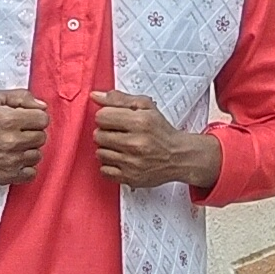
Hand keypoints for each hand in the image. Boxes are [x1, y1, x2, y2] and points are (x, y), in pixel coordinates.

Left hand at [91, 91, 222, 191]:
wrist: (179, 156)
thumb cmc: (161, 131)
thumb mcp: (145, 107)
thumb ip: (118, 99)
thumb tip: (95, 96)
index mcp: (140, 122)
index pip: (101, 117)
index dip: (106, 116)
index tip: (114, 119)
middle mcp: (136, 144)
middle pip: (98, 135)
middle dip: (106, 133)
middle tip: (119, 134)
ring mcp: (133, 163)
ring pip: (100, 153)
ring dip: (107, 149)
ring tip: (121, 146)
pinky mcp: (131, 177)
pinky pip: (104, 171)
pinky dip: (109, 165)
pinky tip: (121, 159)